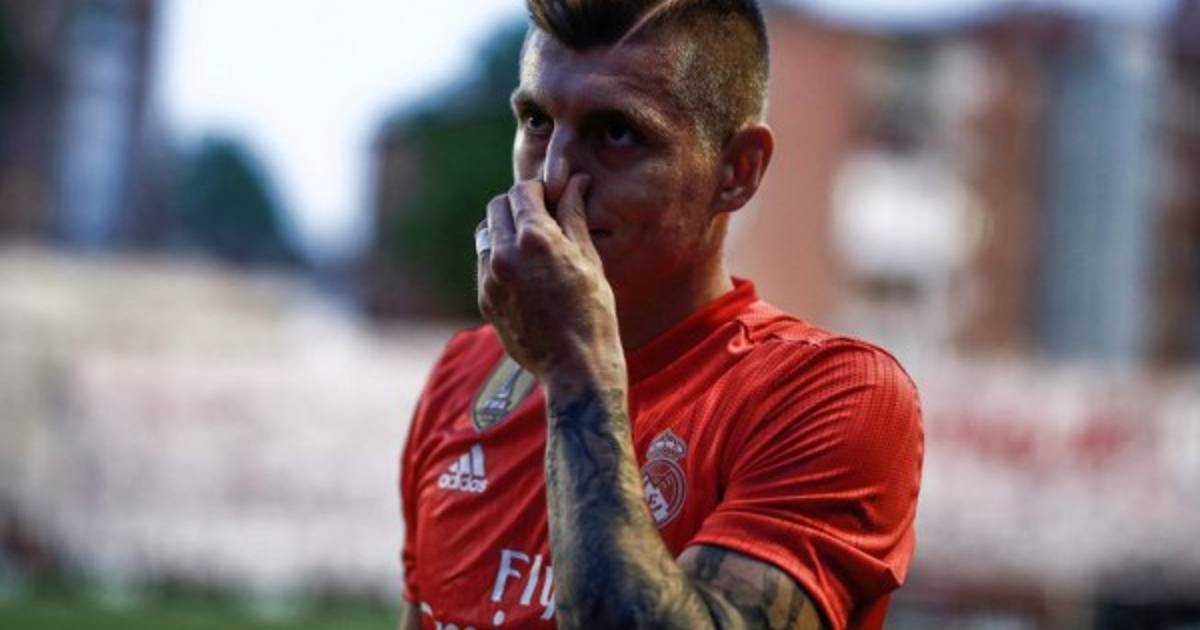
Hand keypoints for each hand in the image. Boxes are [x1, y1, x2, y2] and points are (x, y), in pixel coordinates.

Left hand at [477, 175, 624, 386]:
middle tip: (542, 216)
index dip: (539, 189)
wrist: (575, 367)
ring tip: (530, 244)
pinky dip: (499, 257)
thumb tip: (575, 183)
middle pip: (498, 207)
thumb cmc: (593, 312)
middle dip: (518, 205)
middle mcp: (505, 254)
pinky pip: (484, 263)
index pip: (522, 191)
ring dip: (504, 229)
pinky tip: (524, 271)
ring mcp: (490, 279)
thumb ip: (574, 217)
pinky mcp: (485, 300)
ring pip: (486, 234)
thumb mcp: (589, 260)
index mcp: (535, 239)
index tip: (552, 195)